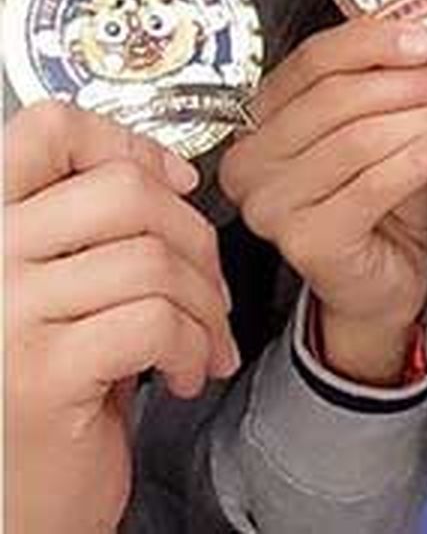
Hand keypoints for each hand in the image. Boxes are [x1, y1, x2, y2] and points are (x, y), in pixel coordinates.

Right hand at [4, 101, 237, 533]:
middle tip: (209, 287)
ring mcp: (2, 315)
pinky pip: (154, 320)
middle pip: (125, 191)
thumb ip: (98, 222)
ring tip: (202, 340)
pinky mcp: (37, 374)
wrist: (27, 500)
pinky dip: (191, 346)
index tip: (172, 180)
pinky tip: (183, 373)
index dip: (125, 141)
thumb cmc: (62, 385)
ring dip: (204, 305)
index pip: (47, 127)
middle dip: (196, 238)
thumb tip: (171, 172)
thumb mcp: (70, 284)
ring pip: (153, 259)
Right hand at [219, 16, 426, 383]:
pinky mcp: (305, 240)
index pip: (313, 61)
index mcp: (261, 118)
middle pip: (337, 98)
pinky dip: (422, 155)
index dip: (373, 41)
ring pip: (358, 139)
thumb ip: (395, 85)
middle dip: (414, 83)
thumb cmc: (380, 205)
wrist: (382, 284)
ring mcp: (271, 204)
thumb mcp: (386, 129)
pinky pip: (373, 183)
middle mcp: (251, 160)